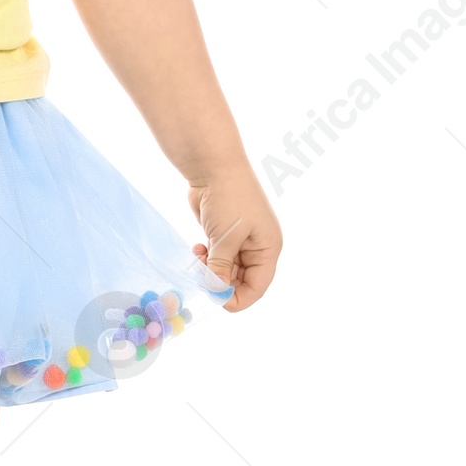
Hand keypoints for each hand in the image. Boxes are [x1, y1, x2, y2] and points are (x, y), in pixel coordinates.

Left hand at [187, 164, 281, 310]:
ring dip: (211, 271)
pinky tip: (197, 250)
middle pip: (242, 281)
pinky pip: (217, 258)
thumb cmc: (228, 198)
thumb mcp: (225, 238)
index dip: (238, 298)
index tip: (216, 300)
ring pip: (227, 271)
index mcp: (268, 248)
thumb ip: (221, 267)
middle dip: (221, 283)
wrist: (213, 166)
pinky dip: (207, 260)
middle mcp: (258, 247)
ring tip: (198, 259)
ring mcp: (241, 241)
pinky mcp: (224, 235)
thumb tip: (217, 291)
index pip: (258, 287)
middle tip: (201, 278)